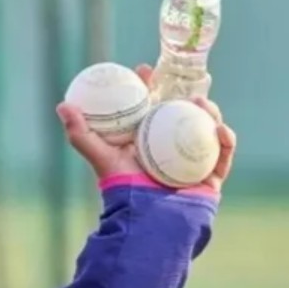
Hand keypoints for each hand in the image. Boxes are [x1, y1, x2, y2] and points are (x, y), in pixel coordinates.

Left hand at [56, 64, 236, 192]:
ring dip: (208, 111)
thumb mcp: (98, 155)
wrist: (146, 218)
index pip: (149, 104)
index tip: (144, 70)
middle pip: (181, 112)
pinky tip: (220, 129)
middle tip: (181, 82)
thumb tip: (62, 105)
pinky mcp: (210, 175)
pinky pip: (223, 155)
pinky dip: (225, 140)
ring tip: (200, 102)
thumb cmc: (120, 187)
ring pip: (205, 128)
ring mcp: (192, 159)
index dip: (148, 85)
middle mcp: (169, 145)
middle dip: (185, 93)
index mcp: (145, 137)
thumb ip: (79, 133)